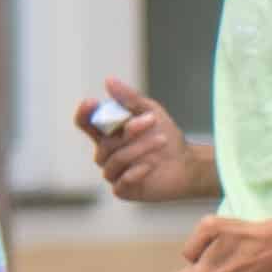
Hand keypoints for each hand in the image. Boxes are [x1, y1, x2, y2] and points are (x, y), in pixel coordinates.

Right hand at [82, 77, 193, 198]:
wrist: (187, 164)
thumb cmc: (166, 136)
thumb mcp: (150, 112)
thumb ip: (129, 99)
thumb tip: (109, 81)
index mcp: (107, 133)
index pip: (86, 124)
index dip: (84, 114)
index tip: (92, 103)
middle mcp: (106, 154)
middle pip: (104, 143)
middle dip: (130, 131)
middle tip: (152, 120)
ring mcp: (113, 173)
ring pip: (114, 160)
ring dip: (138, 148)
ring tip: (161, 140)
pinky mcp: (124, 190)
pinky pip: (120, 182)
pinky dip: (136, 172)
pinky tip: (151, 165)